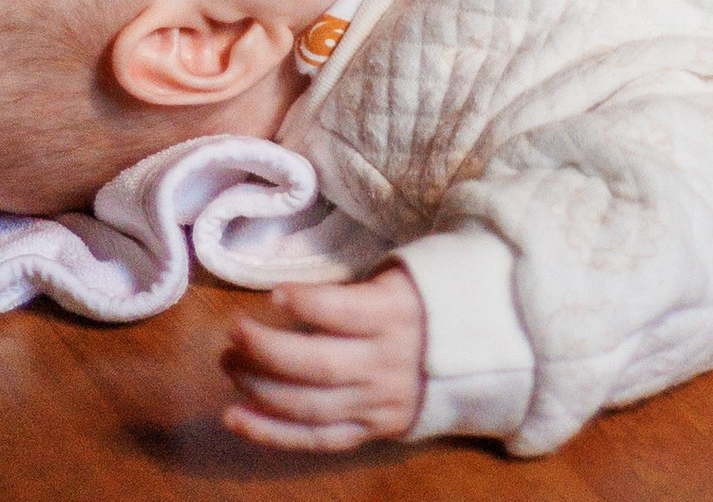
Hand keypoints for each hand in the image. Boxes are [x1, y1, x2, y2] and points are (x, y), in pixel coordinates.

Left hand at [221, 265, 427, 452]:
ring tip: (227, 365)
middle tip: (233, 334)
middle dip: (266, 351)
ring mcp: (377, 403)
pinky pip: (315, 440)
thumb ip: (358, 287)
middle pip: (317, 364)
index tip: (272, 294)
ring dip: (258, 388)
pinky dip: (271, 433)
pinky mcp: (372, 431)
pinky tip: (235, 417)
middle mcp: (385, 363)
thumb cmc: (431, 297)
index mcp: (397, 314)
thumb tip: (297, 296)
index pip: (342, 311)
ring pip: (308, 407)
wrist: (485, 350)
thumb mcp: (406, 273)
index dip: (305, 302)